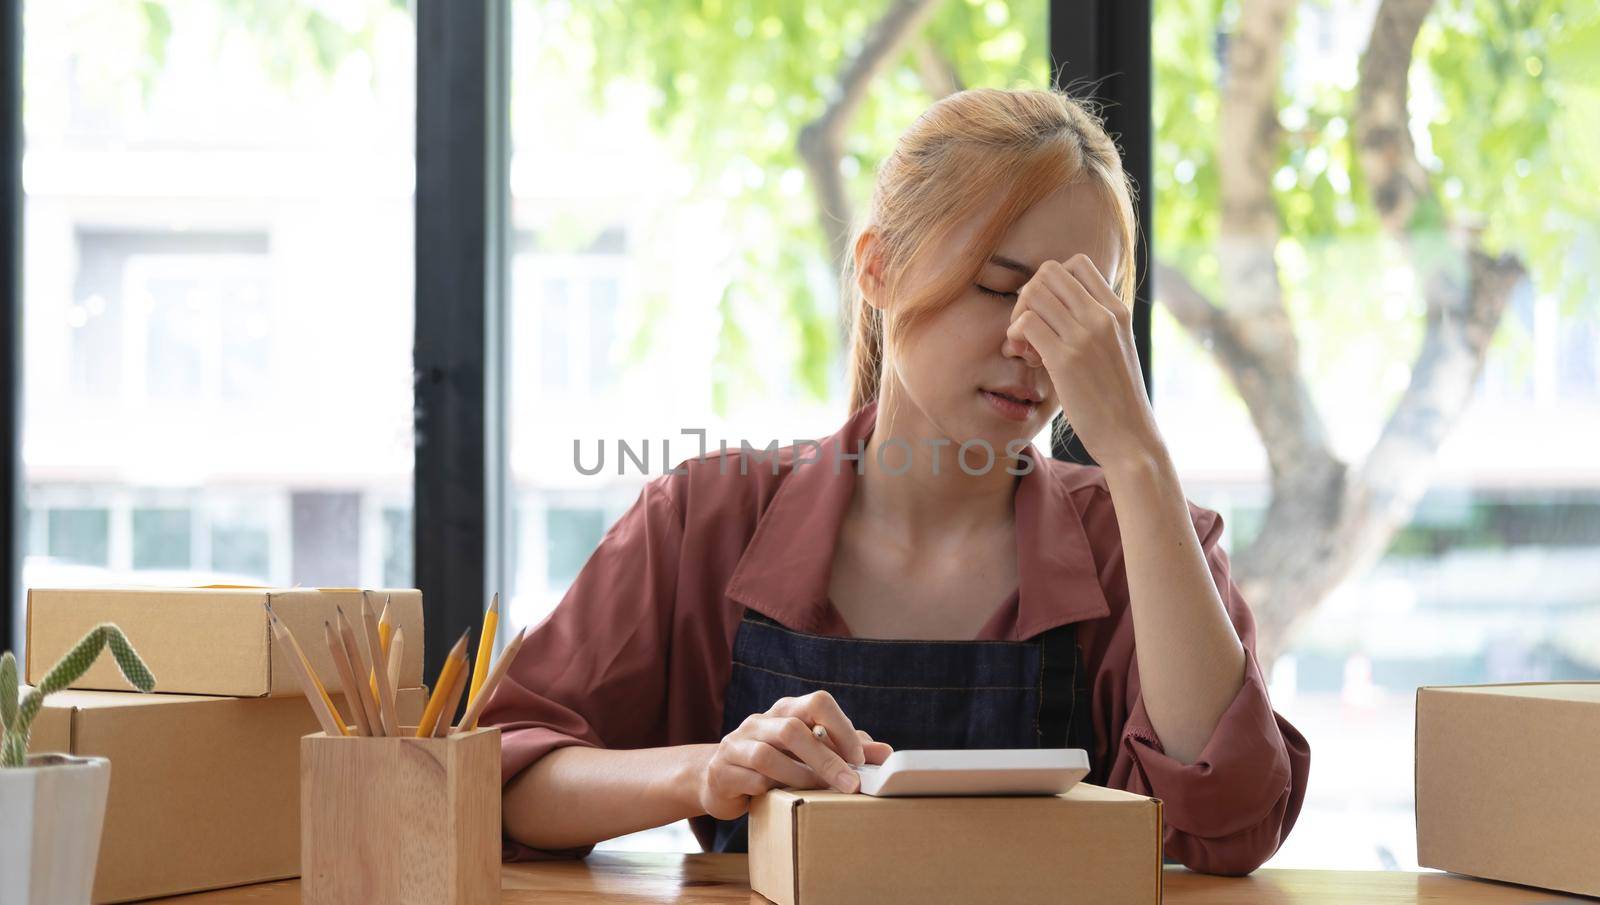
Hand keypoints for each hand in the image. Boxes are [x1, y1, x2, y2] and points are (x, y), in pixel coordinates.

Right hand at [696, 690, 893, 820]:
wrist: (719, 778)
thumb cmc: (776, 763)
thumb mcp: (810, 752)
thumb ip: (845, 750)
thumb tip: (886, 753)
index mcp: (786, 710)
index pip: (818, 702)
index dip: (841, 728)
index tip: (859, 758)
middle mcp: (759, 721)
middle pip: (793, 730)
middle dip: (826, 759)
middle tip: (850, 785)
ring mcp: (736, 744)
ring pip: (768, 755)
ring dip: (799, 777)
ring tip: (816, 793)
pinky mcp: (722, 771)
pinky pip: (749, 780)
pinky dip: (770, 791)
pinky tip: (780, 798)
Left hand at [1003, 254, 1161, 469]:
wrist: (1130, 437)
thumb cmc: (1117, 399)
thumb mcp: (1115, 350)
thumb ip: (1094, 325)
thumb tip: (1058, 311)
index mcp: (1117, 310)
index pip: (1076, 262)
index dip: (1051, 282)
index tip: (1048, 312)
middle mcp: (1102, 316)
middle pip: (1048, 271)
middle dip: (1028, 295)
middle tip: (1029, 328)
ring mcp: (1085, 335)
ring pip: (1032, 292)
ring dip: (1018, 316)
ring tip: (1025, 346)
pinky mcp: (1066, 360)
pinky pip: (1026, 323)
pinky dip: (1015, 336)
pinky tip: (1026, 358)